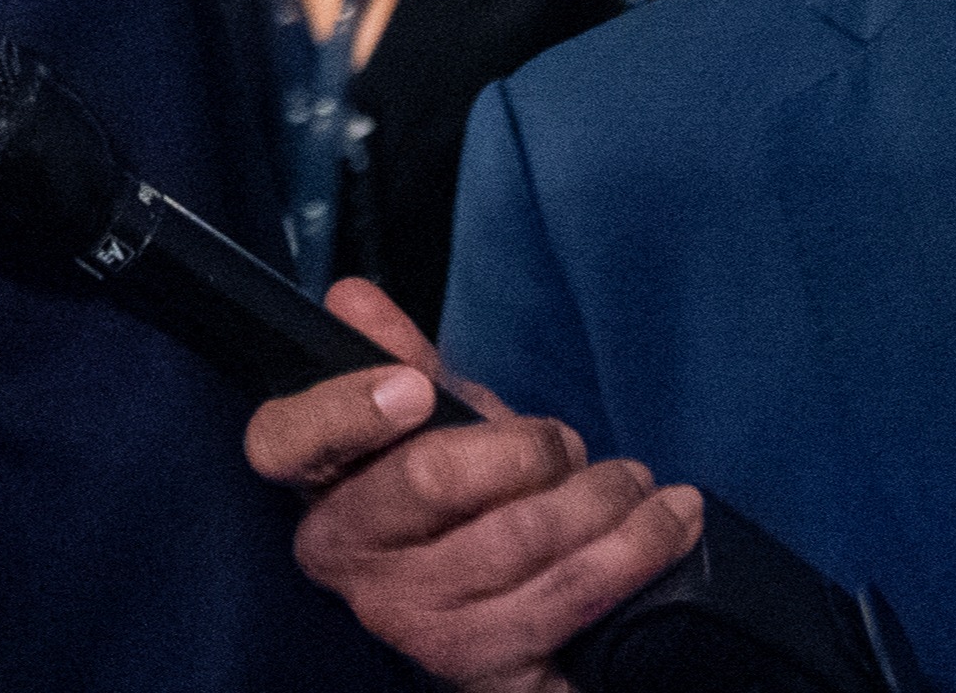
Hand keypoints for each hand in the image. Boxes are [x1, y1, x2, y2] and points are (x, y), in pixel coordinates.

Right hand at [245, 280, 701, 692]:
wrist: (501, 622)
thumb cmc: (460, 505)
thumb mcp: (432, 428)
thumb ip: (397, 359)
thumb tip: (357, 299)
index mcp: (318, 489)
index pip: (287, 441)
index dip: (344, 410)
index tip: (415, 389)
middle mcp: (348, 560)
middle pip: (429, 479)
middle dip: (524, 448)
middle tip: (566, 443)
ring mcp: (413, 621)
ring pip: (515, 541)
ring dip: (600, 501)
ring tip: (636, 482)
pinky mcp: (481, 669)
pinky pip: (567, 603)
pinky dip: (634, 553)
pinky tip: (668, 523)